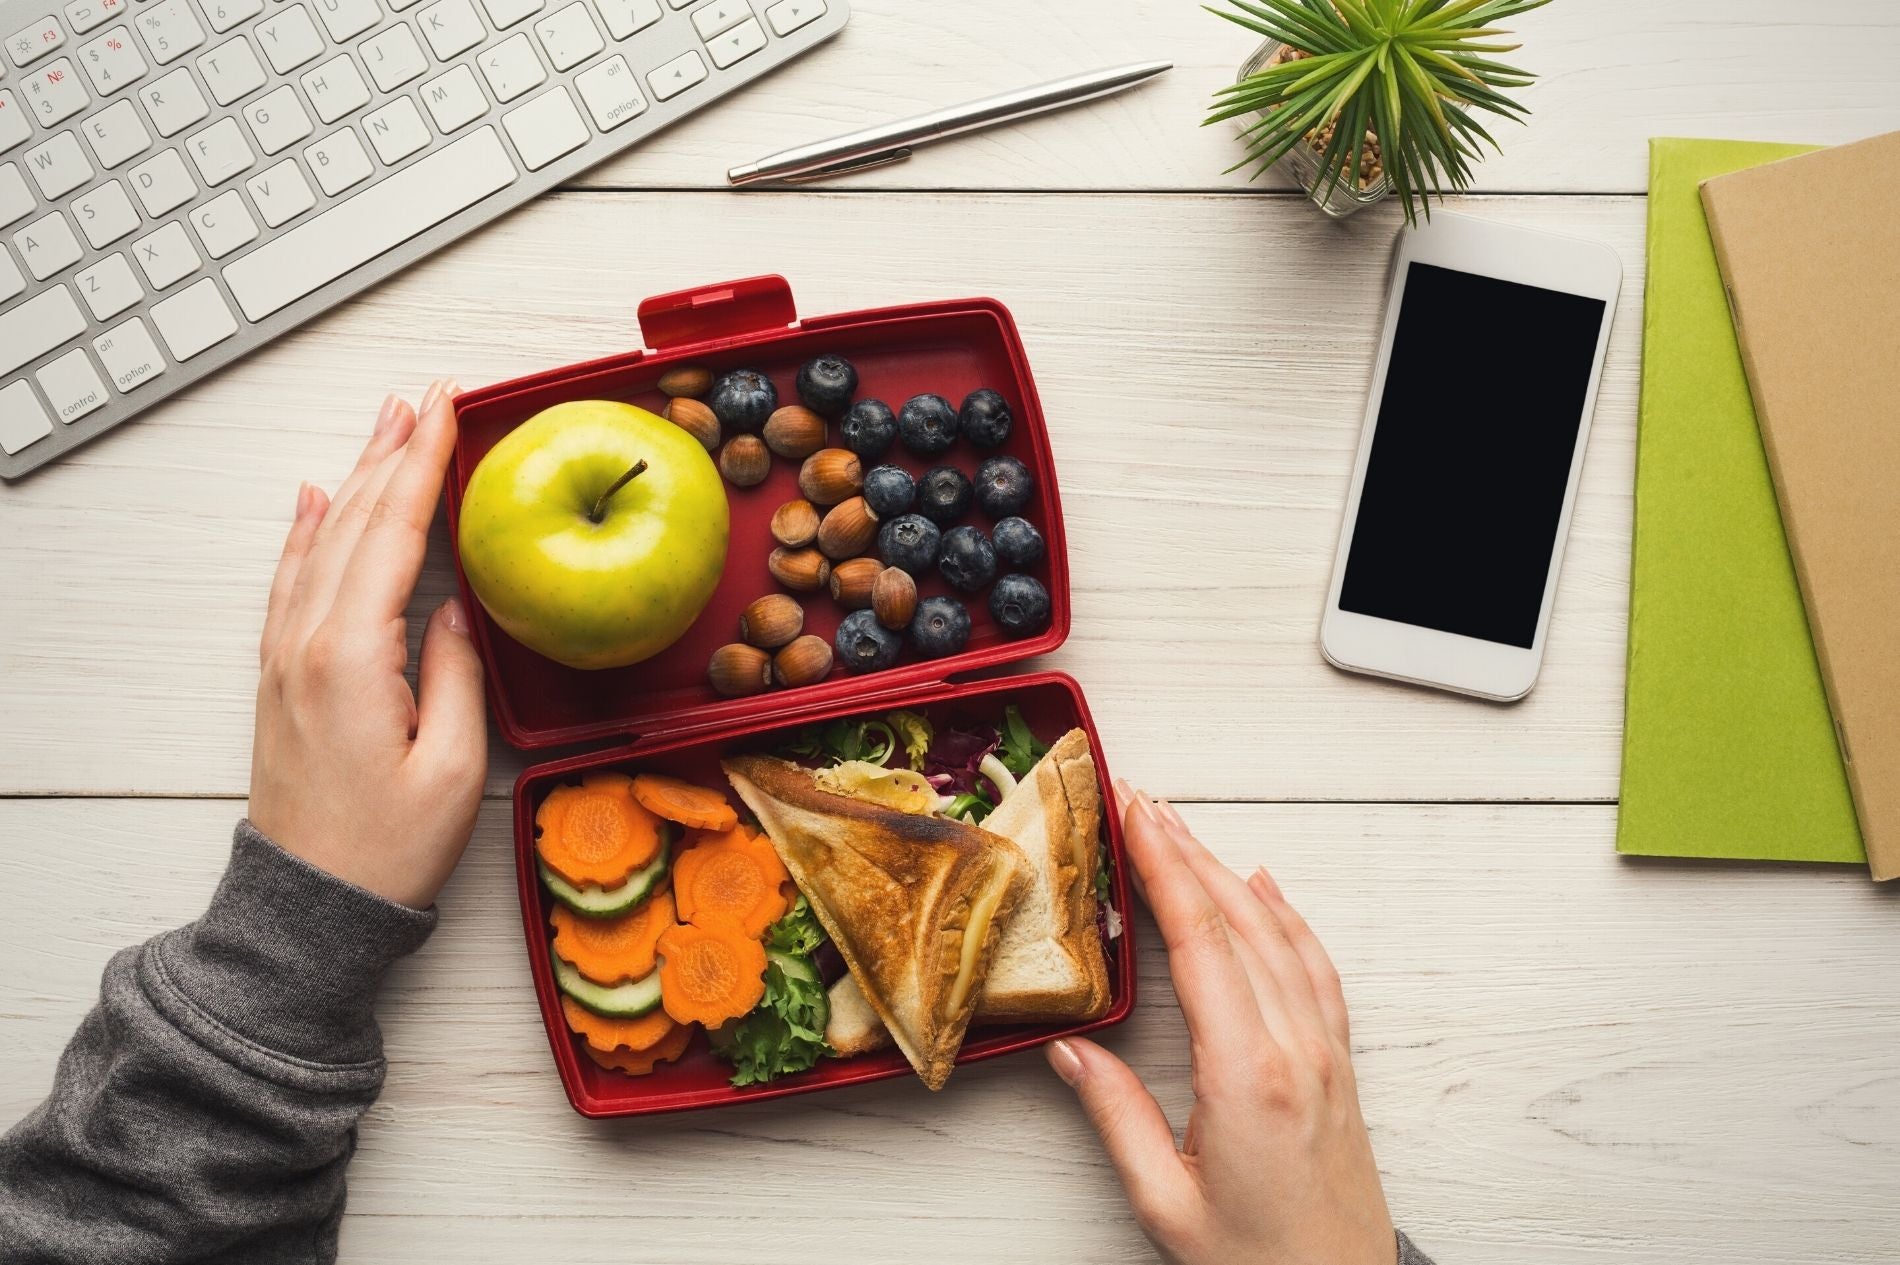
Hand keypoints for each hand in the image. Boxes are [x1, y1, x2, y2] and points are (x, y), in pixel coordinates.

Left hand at [249, 383, 487, 909]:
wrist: (311, 906)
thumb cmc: (387, 848)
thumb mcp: (454, 767)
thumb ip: (456, 673)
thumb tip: (454, 608)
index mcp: (352, 655)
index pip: (393, 532)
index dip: (423, 463)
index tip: (447, 407)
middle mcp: (308, 642)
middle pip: (353, 520)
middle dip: (392, 450)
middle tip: (426, 395)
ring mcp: (286, 657)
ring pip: (322, 540)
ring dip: (355, 476)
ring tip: (385, 425)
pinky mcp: (282, 676)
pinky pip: (291, 580)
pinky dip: (306, 529)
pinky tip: (316, 499)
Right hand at [1046, 781, 1395, 1264]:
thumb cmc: (1258, 1263)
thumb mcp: (1165, 1200)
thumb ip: (1116, 1117)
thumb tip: (1070, 1049)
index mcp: (1247, 1074)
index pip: (1201, 941)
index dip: (1163, 868)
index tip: (1133, 815)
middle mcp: (1295, 1049)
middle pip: (1238, 920)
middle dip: (1185, 850)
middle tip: (1142, 799)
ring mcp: (1324, 1053)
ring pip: (1278, 934)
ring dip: (1228, 871)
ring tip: (1183, 829)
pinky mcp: (1337, 1066)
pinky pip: (1314, 967)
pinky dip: (1286, 915)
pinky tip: (1265, 887)